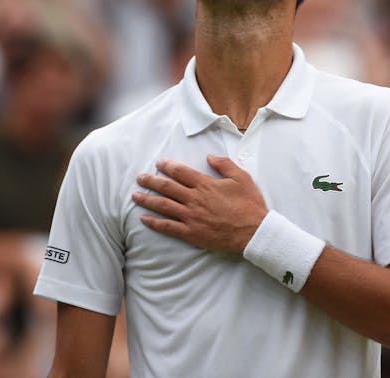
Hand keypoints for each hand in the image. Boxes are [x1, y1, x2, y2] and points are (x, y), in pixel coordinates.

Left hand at [132, 155, 267, 253]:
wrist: (254, 231)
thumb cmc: (249, 204)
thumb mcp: (241, 177)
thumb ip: (224, 164)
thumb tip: (209, 157)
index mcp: (205, 184)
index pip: (181, 172)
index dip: (167, 166)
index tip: (159, 164)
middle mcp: (194, 199)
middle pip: (167, 187)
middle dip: (151, 181)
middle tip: (140, 178)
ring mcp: (191, 217)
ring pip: (163, 206)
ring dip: (147, 200)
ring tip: (135, 196)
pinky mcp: (191, 233)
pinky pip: (168, 227)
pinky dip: (154, 223)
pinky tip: (144, 219)